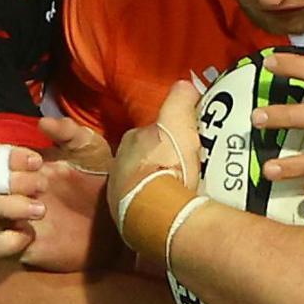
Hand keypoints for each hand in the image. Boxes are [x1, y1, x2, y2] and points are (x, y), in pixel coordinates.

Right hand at [0, 118, 109, 270]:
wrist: (118, 219)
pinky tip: (27, 235)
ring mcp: (12, 217)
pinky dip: (0, 242)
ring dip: (5, 205)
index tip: (37, 161)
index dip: (4, 155)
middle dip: (11, 179)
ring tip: (41, 210)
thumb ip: (68, 131)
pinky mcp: (20, 246)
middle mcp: (11, 190)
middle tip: (44, 185)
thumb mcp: (89, 149)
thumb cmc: (99, 179)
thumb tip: (43, 122)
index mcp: (21, 166)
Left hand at [107, 81, 208, 257]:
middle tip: (182, 169)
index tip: (181, 143)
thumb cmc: (167, 163)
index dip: (166, 136)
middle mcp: (118, 166)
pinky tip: (170, 210)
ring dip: (157, 185)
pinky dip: (156, 207)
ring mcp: (119, 195)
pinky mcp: (127, 219)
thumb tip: (185, 83)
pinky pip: (145, 208)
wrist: (158, 211)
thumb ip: (180, 99)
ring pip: (142, 183)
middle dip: (159, 162)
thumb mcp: (178, 122)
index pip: (148, 133)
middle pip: (143, 159)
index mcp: (129, 142)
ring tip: (178, 191)